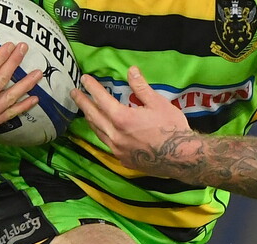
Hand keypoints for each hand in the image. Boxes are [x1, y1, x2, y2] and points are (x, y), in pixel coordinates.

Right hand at [0, 43, 42, 138]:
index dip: (0, 58)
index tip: (10, 46)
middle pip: (1, 83)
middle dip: (14, 65)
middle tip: (24, 50)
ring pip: (9, 100)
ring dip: (25, 86)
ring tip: (38, 74)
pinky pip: (8, 116)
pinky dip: (22, 108)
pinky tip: (34, 99)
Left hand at [72, 66, 194, 173]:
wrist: (182, 157)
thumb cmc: (172, 128)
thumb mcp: (158, 103)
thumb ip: (141, 87)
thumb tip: (131, 70)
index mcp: (122, 118)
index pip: (101, 99)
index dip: (92, 88)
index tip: (84, 79)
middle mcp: (115, 135)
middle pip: (93, 116)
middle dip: (83, 103)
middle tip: (74, 93)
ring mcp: (118, 150)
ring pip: (98, 132)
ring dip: (90, 119)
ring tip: (86, 111)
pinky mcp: (124, 160)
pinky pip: (107, 144)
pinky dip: (102, 134)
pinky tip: (104, 131)